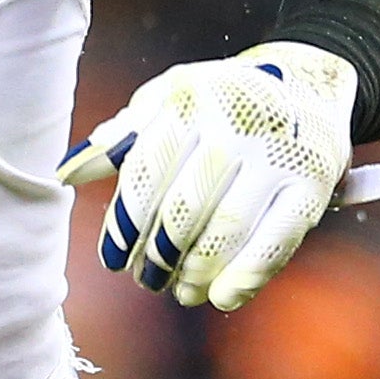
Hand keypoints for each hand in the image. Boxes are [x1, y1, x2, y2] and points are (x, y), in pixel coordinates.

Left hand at [63, 41, 353, 309]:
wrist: (306, 82)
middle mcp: (234, 123)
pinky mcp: (312, 183)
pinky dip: (246, 276)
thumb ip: (121, 138)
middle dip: (158, 255)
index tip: (112, 261)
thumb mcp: (166, 101)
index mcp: (189, 99)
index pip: (146, 172)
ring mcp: (277, 154)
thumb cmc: (218, 101)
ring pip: (227, 230)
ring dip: (197, 272)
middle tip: (145, 279)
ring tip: (180, 290)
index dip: (124, 224)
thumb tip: (67, 174)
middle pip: (185, 208)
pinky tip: (222, 296)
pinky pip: (277, 240)